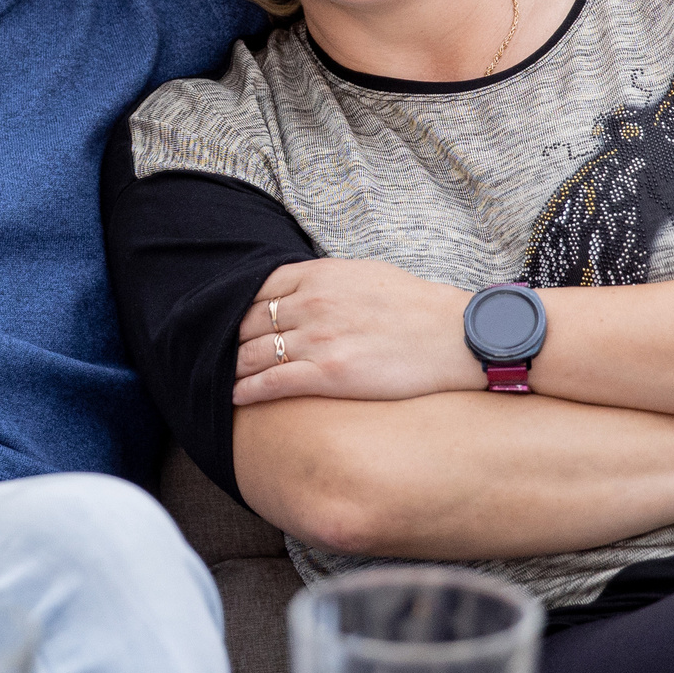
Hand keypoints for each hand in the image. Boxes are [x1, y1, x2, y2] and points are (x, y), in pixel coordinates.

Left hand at [230, 257, 477, 405]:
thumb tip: (303, 286)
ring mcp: (318, 339)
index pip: (258, 289)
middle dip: (230, 339)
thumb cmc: (416, 307)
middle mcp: (312, 304)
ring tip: (221, 377)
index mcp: (320, 276)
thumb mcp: (366, 275)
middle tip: (217, 354)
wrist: (455, 336)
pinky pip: (271, 382)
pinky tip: (235, 397)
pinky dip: (247, 390)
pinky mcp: (328, 375)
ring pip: (253, 353)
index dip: (239, 308)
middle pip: (249, 321)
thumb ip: (328, 280)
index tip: (230, 323)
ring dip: (232, 367)